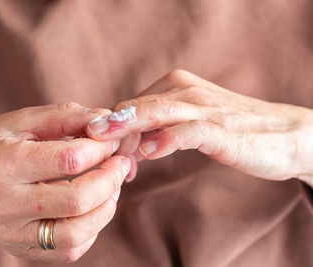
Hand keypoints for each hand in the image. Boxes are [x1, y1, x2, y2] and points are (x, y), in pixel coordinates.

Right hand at [0, 103, 129, 265]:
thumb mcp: (20, 120)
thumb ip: (65, 116)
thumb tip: (106, 120)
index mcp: (6, 163)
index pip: (69, 160)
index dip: (101, 148)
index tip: (112, 140)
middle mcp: (6, 204)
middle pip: (76, 201)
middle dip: (111, 179)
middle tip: (119, 163)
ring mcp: (13, 233)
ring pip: (75, 235)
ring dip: (106, 208)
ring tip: (110, 187)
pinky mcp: (21, 250)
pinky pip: (67, 252)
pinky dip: (91, 230)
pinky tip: (90, 208)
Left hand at [87, 70, 312, 183]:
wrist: (285, 134)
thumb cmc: (230, 130)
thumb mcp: (187, 125)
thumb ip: (157, 133)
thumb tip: (127, 151)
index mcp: (173, 87)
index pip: (131, 105)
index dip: (111, 129)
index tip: (96, 151)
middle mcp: (185, 91)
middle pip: (138, 105)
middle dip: (110, 123)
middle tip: (84, 137)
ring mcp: (204, 108)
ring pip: (159, 111)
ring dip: (129, 125)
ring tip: (104, 138)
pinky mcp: (223, 129)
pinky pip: (191, 131)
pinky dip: (168, 139)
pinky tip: (149, 152)